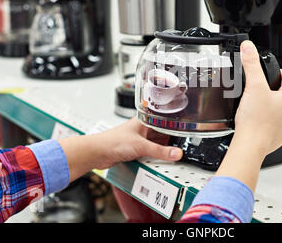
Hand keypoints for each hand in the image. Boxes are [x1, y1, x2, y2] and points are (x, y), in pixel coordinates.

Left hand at [59, 118, 182, 181]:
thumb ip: (160, 151)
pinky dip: (153, 157)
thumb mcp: (141, 146)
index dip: (174, 127)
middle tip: (179, 148)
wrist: (97, 153)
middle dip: (169, 141)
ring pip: (155, 144)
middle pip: (161, 134)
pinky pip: (149, 153)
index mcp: (144, 120)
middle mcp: (142, 128)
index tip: (184, 133)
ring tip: (170, 155)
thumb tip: (176, 153)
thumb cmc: (112, 141)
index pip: (164, 121)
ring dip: (160, 150)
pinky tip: (158, 160)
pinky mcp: (135, 150)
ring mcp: (138, 139)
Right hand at [234, 40, 281, 158]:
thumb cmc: (255, 121)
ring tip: (255, 108)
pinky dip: (267, 118)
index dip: (271, 74)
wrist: (250, 145)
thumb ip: (251, 63)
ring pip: (279, 106)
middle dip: (268, 90)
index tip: (260, 78)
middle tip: (255, 94)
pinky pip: (276, 120)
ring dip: (268, 104)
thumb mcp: (253, 86)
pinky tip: (257, 119)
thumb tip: (249, 47)